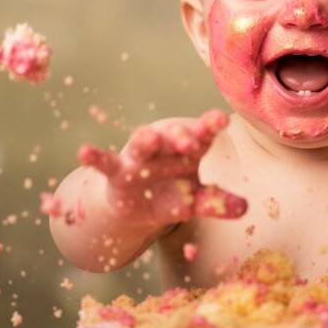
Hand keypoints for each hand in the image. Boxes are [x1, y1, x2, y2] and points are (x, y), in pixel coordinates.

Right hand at [77, 109, 247, 226]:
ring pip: (142, 144)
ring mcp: (140, 158)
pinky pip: (105, 162)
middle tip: (191, 140)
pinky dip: (95, 157)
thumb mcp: (197, 200)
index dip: (210, 125)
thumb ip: (217, 202)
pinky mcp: (117, 172)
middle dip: (181, 136)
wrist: (139, 206)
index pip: (203, 134)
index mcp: (190, 150)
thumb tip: (244, 208)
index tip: (220, 119)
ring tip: (149, 138)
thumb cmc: (175, 194)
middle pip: (174, 136)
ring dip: (145, 140)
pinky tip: (83, 152)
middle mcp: (166, 148)